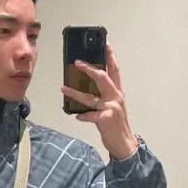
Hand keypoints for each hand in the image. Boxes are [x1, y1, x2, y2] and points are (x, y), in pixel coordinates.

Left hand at [61, 44, 138, 160]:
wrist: (124, 143)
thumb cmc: (116, 124)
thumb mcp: (113, 106)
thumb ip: (104, 94)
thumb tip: (87, 85)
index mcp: (117, 92)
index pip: (115, 70)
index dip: (110, 56)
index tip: (105, 44)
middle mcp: (116, 97)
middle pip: (102, 77)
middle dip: (89, 68)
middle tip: (77, 62)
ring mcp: (111, 107)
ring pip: (90, 97)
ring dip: (75, 92)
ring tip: (63, 88)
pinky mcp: (106, 119)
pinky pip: (90, 115)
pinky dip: (83, 116)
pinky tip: (76, 116)